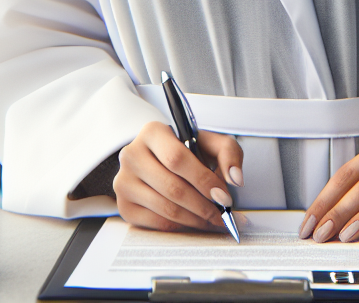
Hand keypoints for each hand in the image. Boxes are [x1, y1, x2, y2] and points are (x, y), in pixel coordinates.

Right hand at [113, 121, 243, 231]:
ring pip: (166, 208)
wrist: (158, 161)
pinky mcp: (124, 206)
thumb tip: (234, 179)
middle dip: (203, 206)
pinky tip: (196, 223)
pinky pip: (156, 223)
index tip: (224, 196)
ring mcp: (124, 182)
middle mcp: (132, 155)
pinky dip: (181, 227)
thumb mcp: (209, 142)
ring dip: (195, 219)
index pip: (177, 158)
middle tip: (223, 215)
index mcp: (152, 132)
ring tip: (214, 221)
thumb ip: (228, 153)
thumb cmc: (186, 151)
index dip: (203, 180)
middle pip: (172, 187)